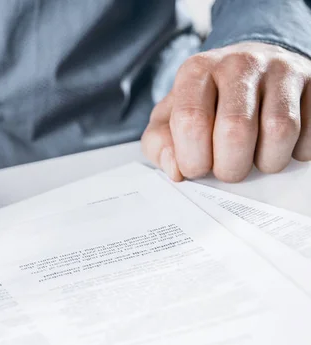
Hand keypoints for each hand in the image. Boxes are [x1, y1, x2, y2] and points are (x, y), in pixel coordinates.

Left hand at [142, 42, 310, 181]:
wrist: (249, 67)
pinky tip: (278, 146)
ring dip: (265, 162)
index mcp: (197, 71)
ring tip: (253, 157)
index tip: (196, 168)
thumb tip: (175, 169)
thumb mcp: (169, 119)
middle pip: (236, 130)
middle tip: (227, 169)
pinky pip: (310, 131)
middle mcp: (239, 64)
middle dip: (229, 167)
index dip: (193, 158)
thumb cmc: (206, 101)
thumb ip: (159, 145)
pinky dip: (296, 152)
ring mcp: (280, 70)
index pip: (192, 122)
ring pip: (279, 131)